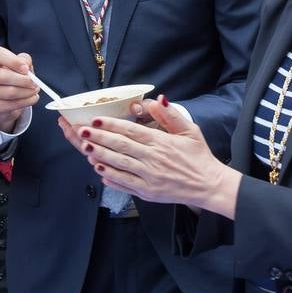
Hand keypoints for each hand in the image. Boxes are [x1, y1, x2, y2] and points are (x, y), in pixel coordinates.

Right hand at [0, 46, 38, 132]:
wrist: (8, 99)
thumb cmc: (16, 77)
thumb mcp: (22, 65)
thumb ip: (25, 60)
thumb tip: (26, 65)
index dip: (13, 61)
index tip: (26, 69)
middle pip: (3, 76)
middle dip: (23, 80)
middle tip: (35, 83)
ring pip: (10, 92)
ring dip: (27, 92)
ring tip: (35, 91)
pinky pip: (12, 105)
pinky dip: (26, 102)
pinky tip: (32, 98)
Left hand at [59, 96, 241, 216]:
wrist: (209, 185)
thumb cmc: (199, 157)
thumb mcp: (190, 130)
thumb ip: (171, 115)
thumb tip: (158, 99)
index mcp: (161, 142)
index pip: (131, 131)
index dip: (111, 125)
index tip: (96, 120)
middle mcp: (153, 160)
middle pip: (120, 146)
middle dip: (99, 138)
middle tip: (82, 131)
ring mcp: (149, 178)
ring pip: (119, 165)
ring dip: (100, 156)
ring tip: (85, 148)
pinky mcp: (148, 192)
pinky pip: (124, 183)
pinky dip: (110, 176)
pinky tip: (99, 169)